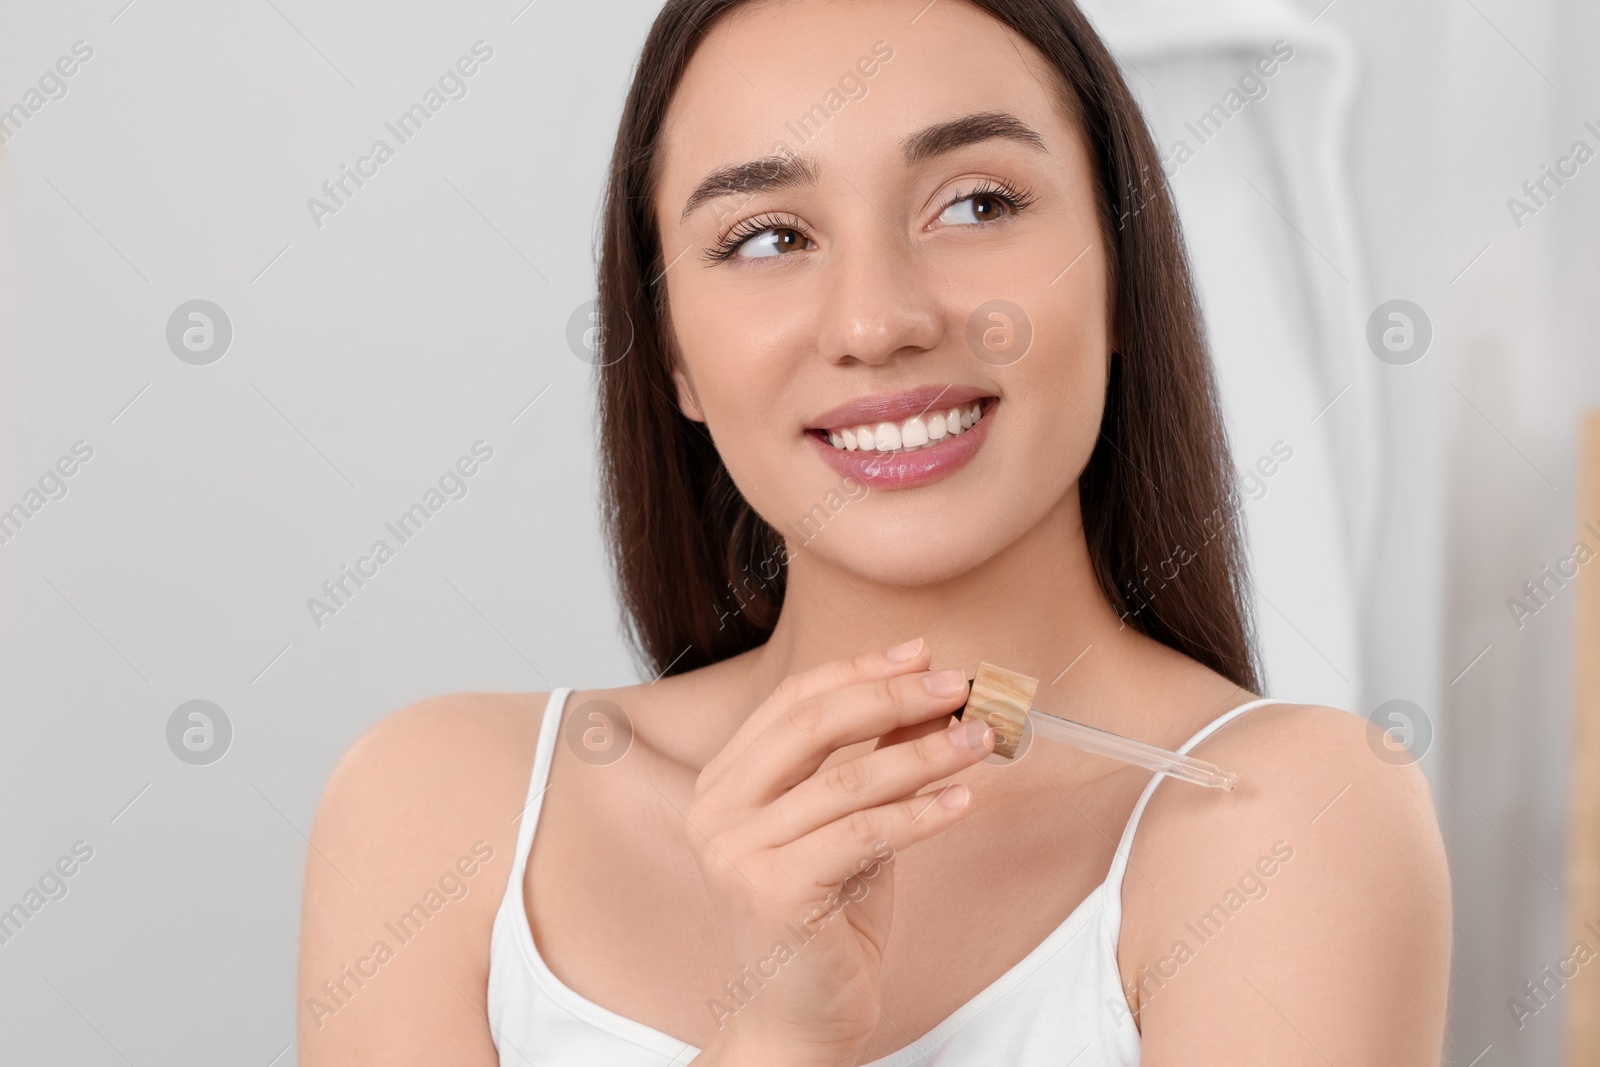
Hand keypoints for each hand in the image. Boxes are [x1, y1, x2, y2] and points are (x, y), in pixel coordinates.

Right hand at [685, 638, 993, 1064]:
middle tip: (958, 685)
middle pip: (811, 726)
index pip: (792, 702)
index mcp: (724, 783)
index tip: (923, 654)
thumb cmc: (824, 921)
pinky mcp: (771, 893)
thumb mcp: (850, 826)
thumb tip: (931, 696)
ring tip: (979, 739)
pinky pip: (860, 835)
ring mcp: (737, 853)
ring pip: (844, 781)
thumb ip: (875, 761)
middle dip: (892, 696)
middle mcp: (716, 811)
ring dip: (922, 753)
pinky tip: (963, 800)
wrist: (798, 1020)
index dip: (860, 670)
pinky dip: (918, 814)